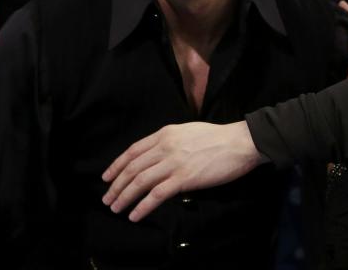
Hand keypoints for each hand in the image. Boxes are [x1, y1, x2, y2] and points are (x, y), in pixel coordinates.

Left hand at [101, 121, 261, 221]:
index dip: (116, 166)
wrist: (240, 142)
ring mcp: (174, 162)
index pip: (133, 151)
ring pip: (140, 181)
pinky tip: (136, 215)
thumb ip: (170, 142)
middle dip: (116, 185)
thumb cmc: (218, 138)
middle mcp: (166, 146)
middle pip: (133, 168)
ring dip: (125, 197)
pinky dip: (143, 206)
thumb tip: (157, 157)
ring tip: (117, 208)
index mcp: (165, 134)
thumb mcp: (188, 132)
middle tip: (108, 199)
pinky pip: (157, 194)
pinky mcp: (184, 178)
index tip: (106, 178)